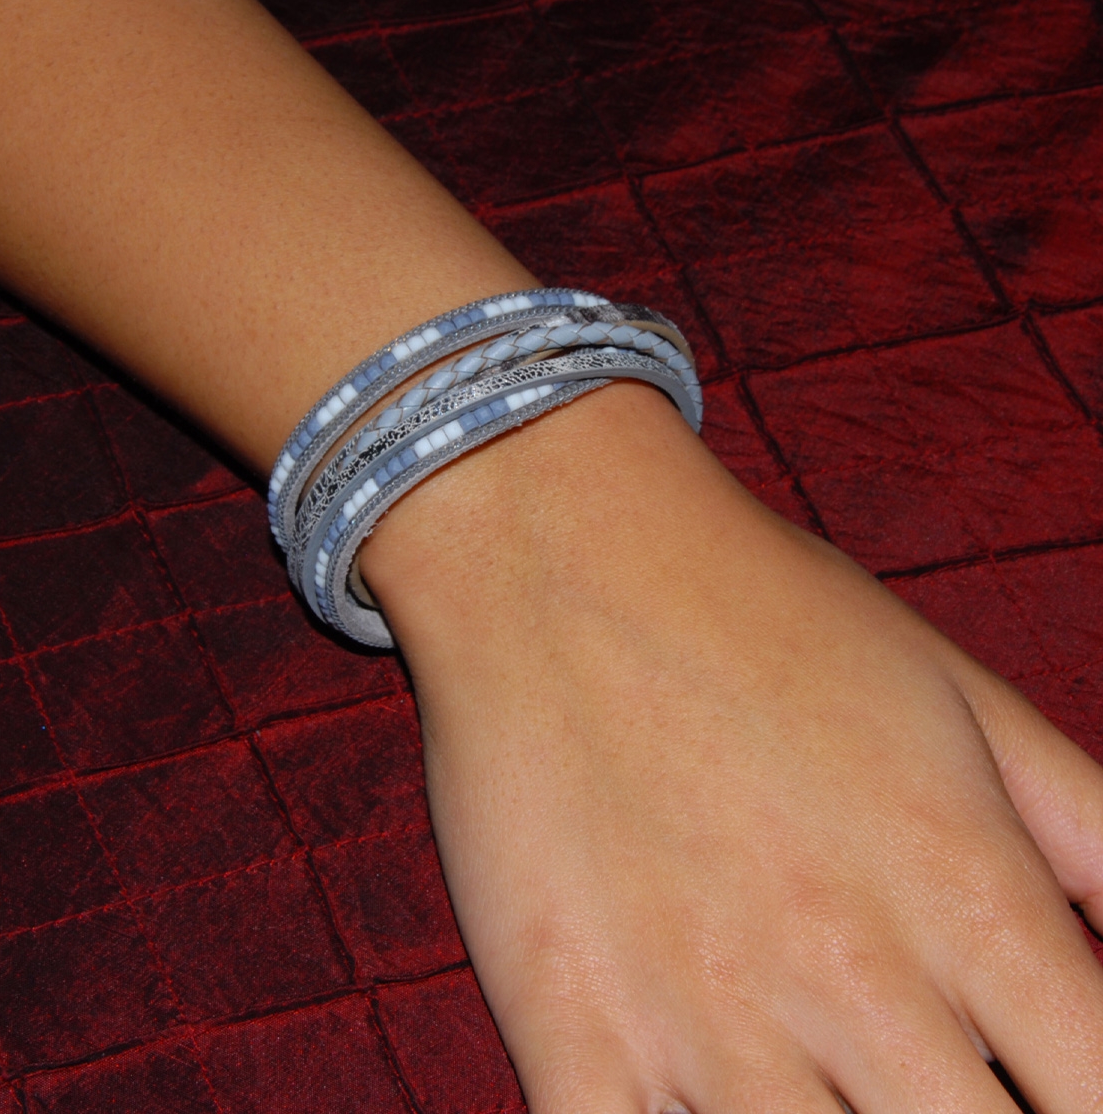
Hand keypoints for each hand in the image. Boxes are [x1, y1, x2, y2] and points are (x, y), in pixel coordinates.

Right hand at [362, 382, 1102, 1112]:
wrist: (562, 551)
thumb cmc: (760, 608)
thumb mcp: (960, 694)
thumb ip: (1098, 834)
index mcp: (964, 894)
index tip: (1053, 1090)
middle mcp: (848, 974)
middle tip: (931, 1083)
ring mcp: (699, 1012)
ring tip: (836, 1098)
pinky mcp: (567, 1019)